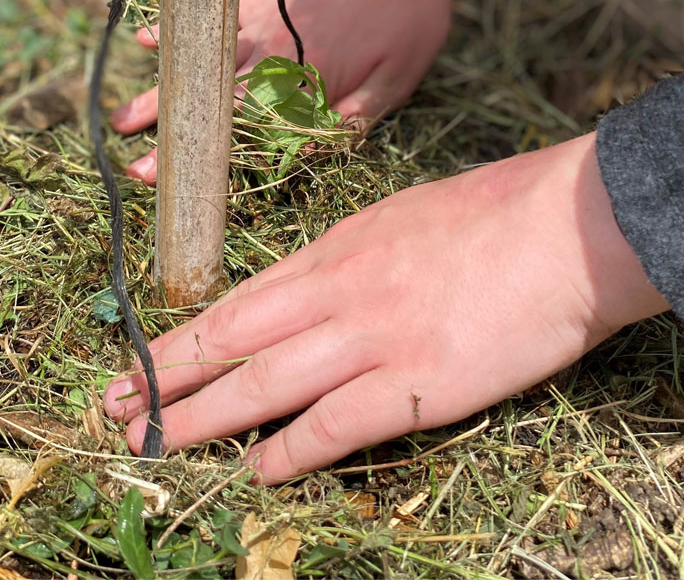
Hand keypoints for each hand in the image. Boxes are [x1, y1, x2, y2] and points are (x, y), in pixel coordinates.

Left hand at [103, 133, 666, 481]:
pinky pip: (338, 425)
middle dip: (170, 375)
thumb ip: (353, 253)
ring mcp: (375, 338)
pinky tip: (259, 471)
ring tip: (155, 442)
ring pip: (267, 383)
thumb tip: (314, 286)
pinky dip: (291, 451)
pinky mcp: (418, 385)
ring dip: (205, 417)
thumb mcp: (403, 215)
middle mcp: (341, 292)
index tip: (143, 357)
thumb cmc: (493, 212)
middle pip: (236, 339)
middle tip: (117, 405)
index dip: (188, 334)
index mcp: (339, 247)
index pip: (243, 297)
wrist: (566, 226)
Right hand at [110, 0, 472, 182]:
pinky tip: (148, 38)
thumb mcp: (399, 80)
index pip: (246, 122)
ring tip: (125, 118)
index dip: (206, 152)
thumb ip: (355, 117)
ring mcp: (262, 19)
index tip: (170, 176)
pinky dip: (179, 27)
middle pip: (214, 96)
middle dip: (173, 132)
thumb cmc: (409, 19)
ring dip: (165, 90)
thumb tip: (308, 151)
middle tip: (138, 162)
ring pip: (203, 61)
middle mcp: (274, 48)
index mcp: (307, 75)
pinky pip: (213, 15)